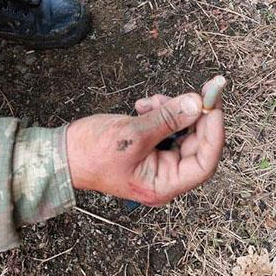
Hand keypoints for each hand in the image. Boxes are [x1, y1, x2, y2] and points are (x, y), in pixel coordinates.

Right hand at [66, 78, 224, 205]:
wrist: (61, 153)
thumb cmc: (91, 153)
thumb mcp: (133, 133)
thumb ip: (168, 118)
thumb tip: (197, 104)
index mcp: (164, 185)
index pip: (204, 162)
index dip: (214, 133)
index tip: (214, 106)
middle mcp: (165, 176)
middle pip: (197, 143)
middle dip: (195, 115)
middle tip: (201, 90)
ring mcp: (159, 162)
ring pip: (183, 131)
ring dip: (173, 110)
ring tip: (152, 101)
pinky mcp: (151, 147)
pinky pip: (167, 127)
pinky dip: (161, 112)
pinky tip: (143, 105)